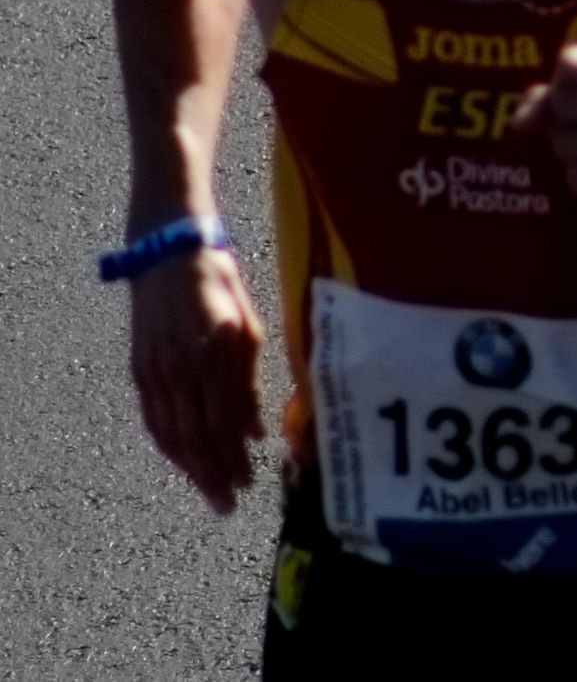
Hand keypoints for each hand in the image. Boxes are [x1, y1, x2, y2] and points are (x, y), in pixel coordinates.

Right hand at [128, 244, 265, 513]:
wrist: (169, 253)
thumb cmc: (222, 285)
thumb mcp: (248, 327)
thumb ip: (250, 382)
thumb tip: (255, 433)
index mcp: (214, 353)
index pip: (223, 421)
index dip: (234, 457)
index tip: (249, 482)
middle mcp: (179, 367)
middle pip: (194, 437)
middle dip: (212, 475)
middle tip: (228, 504)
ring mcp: (153, 371)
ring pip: (169, 435)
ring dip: (189, 468)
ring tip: (210, 492)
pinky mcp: (138, 371)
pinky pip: (153, 419)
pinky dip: (169, 445)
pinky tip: (184, 461)